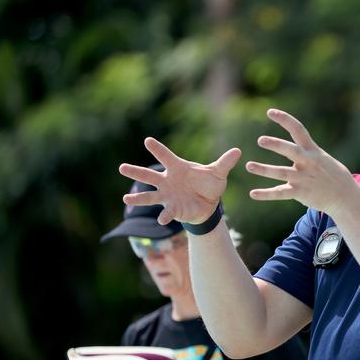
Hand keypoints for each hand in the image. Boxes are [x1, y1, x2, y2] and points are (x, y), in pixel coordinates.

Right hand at [120, 138, 241, 224]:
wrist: (209, 204)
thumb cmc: (209, 184)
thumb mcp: (218, 173)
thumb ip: (225, 163)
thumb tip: (238, 150)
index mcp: (177, 168)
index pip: (166, 156)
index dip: (158, 149)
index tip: (148, 141)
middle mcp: (168, 181)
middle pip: (149, 176)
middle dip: (136, 172)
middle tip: (121, 167)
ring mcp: (167, 196)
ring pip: (149, 196)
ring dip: (138, 198)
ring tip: (126, 197)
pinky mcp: (172, 209)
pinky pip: (166, 212)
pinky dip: (164, 215)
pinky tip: (162, 219)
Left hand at [245, 109, 357, 214]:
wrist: (345, 196)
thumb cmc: (333, 175)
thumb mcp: (323, 158)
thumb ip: (308, 150)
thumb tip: (299, 138)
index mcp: (312, 151)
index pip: (298, 130)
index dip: (284, 119)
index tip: (270, 112)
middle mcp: (308, 162)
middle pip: (290, 151)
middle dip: (276, 145)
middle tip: (260, 140)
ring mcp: (303, 178)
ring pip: (281, 173)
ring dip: (264, 170)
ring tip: (249, 166)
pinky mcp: (300, 192)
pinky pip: (281, 193)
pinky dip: (266, 194)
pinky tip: (253, 194)